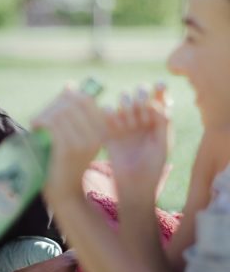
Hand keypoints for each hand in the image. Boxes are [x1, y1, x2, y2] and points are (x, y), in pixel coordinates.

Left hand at [32, 85, 105, 204]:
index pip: (85, 99)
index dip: (67, 97)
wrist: (64, 192)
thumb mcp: (75, 135)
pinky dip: (40, 122)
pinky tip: (35, 128)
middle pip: (73, 103)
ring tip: (38, 123)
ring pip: (61, 112)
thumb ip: (73, 112)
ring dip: (45, 114)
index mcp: (102, 130)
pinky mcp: (67, 149)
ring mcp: (83, 142)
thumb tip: (70, 85)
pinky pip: (52, 124)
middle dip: (54, 105)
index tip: (56, 107)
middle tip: (43, 117)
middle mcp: (96, 134)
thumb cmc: (66, 162)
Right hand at [105, 86, 170, 204]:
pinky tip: (117, 126)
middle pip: (139, 94)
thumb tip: (154, 101)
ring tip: (131, 126)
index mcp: (158, 119)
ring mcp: (124, 123)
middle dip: (140, 98)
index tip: (159, 87)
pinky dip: (112, 114)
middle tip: (143, 115)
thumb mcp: (163, 143)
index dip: (158, 87)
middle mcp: (141, 118)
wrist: (133, 184)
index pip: (158, 96)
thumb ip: (163, 122)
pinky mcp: (109, 129)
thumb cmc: (152, 166)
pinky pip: (107, 111)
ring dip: (128, 108)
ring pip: (123, 99)